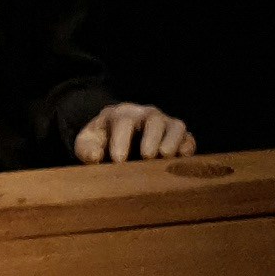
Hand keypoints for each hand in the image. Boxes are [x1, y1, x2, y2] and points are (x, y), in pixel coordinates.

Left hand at [74, 102, 195, 163]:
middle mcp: (147, 116)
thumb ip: (86, 148)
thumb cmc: (102, 141)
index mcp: (122, 115)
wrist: (117, 137)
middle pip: (153, 119)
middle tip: (145, 156)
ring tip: (165, 156)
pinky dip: (187, 148)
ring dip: (172, 140)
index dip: (121, 139)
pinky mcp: (180, 138)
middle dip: (150, 137)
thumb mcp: (87, 142)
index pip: (123, 122)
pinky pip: (188, 139)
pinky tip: (182, 159)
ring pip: (175, 126)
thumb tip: (95, 157)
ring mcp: (166, 125)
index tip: (118, 160)